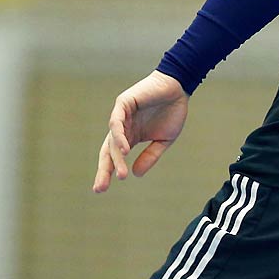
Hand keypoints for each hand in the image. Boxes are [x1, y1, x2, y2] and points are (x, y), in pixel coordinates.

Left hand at [93, 71, 189, 192]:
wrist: (178, 88)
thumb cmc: (172, 111)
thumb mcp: (163, 140)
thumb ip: (150, 156)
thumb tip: (136, 174)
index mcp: (129, 137)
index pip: (113, 157)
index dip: (107, 172)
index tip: (101, 190)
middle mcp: (122, 128)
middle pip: (107, 151)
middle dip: (103, 170)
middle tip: (100, 189)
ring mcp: (120, 115)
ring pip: (112, 140)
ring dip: (116, 158)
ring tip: (120, 174)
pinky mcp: (123, 103)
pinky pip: (117, 122)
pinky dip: (119, 136)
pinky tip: (124, 150)